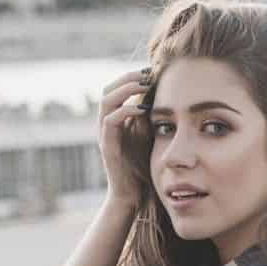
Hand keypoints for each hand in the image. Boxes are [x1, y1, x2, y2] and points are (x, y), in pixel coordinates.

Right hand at [97, 68, 151, 209]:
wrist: (133, 194)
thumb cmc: (142, 166)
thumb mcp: (148, 135)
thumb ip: (149, 116)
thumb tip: (162, 95)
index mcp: (116, 119)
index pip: (118, 88)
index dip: (133, 76)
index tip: (153, 71)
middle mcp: (106, 123)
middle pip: (108, 89)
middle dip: (128, 78)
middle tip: (148, 73)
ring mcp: (105, 134)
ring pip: (106, 101)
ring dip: (125, 89)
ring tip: (144, 85)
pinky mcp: (107, 146)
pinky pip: (110, 121)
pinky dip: (125, 111)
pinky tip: (142, 109)